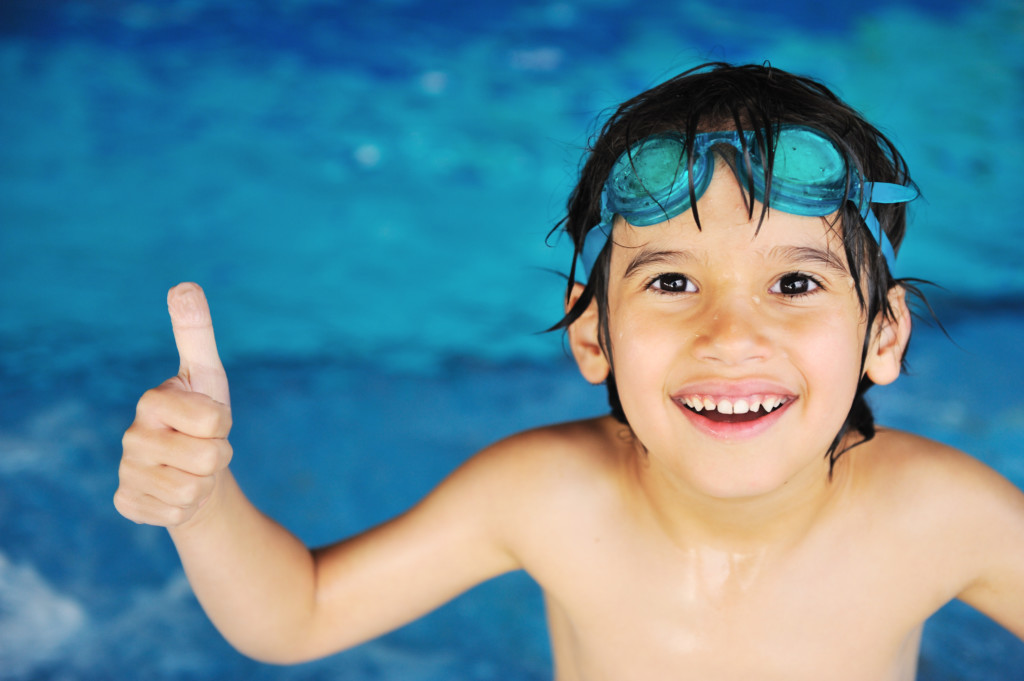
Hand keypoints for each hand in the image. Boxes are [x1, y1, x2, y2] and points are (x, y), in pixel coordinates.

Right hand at [114, 283, 233, 526]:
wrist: (192, 470)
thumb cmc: (204, 417)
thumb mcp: (208, 375)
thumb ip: (196, 331)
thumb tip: (184, 285)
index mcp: (152, 401)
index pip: (215, 419)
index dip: (223, 424)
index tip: (211, 420)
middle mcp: (131, 436)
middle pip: (210, 456)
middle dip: (219, 456)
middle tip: (204, 449)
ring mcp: (127, 472)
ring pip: (194, 489)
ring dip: (204, 482)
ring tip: (191, 469)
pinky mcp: (128, 503)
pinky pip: (177, 514)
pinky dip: (186, 507)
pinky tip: (174, 492)